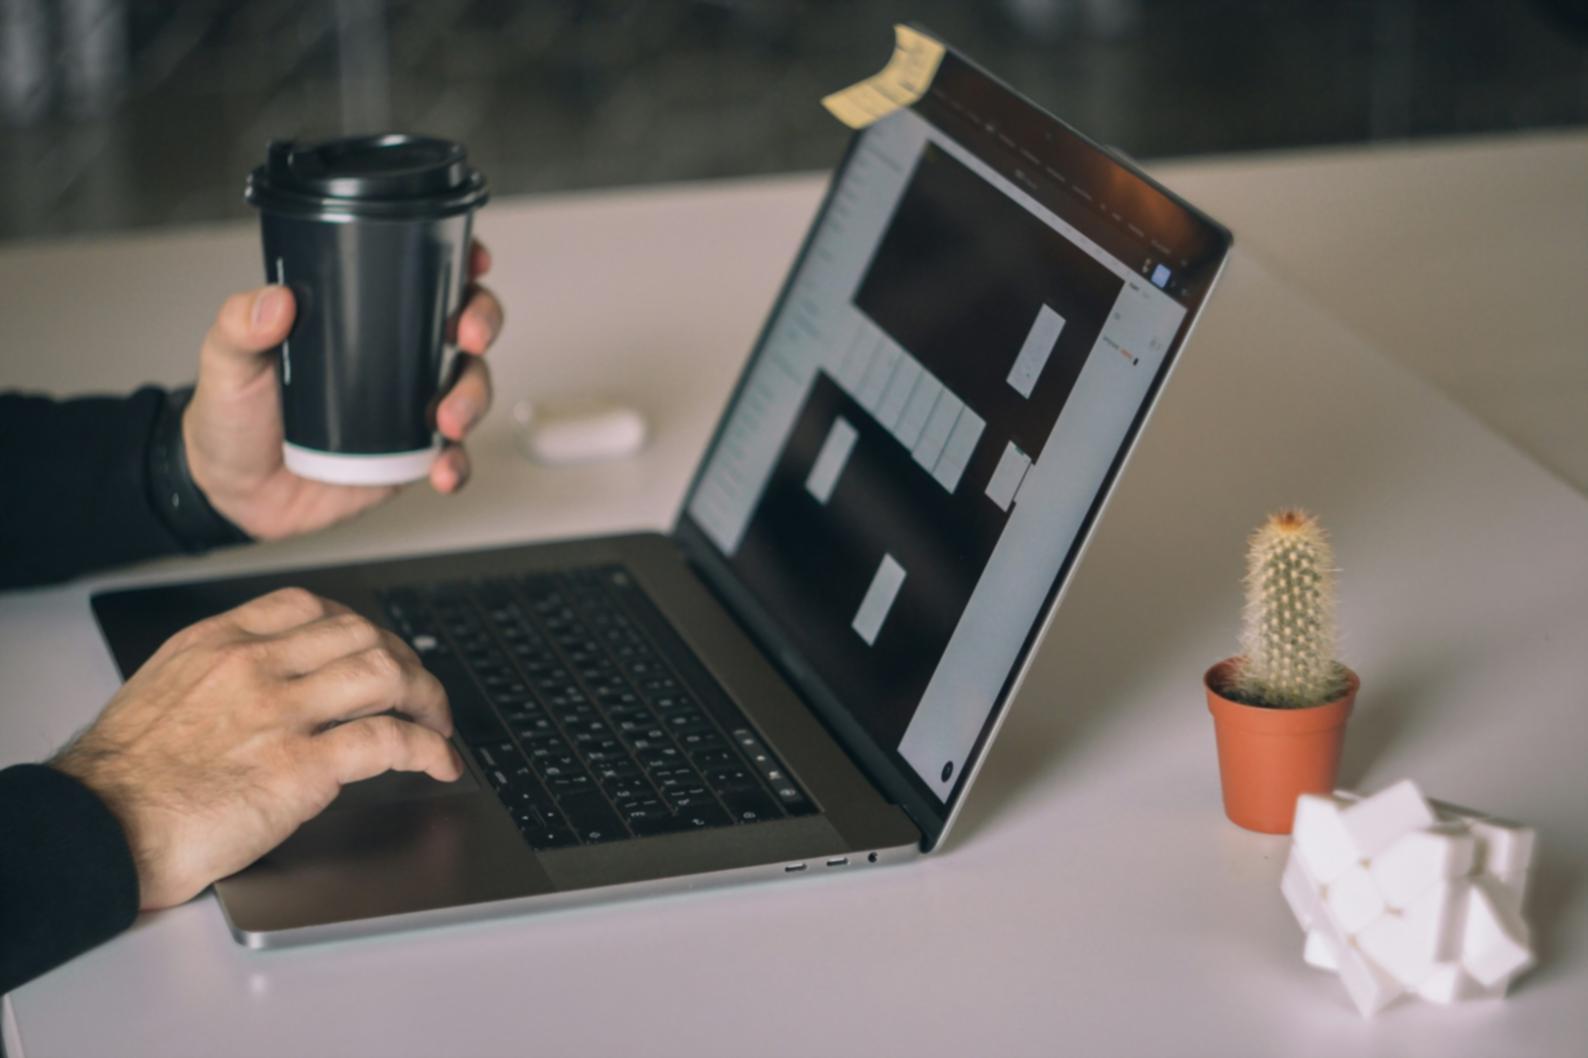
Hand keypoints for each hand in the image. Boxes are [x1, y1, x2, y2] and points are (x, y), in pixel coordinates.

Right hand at [53, 588, 461, 908]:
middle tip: (419, 691)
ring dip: (427, 697)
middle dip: (404, 660)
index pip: (309, 606)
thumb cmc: (121, 781)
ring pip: (386, 674)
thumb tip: (269, 685)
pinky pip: (390, 740)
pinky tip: (439, 762)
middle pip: (361, 634)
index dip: (358, 626)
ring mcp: (282, 713)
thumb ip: (219, 677)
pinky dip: (428, 748)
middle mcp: (255, 666)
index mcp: (218, 643)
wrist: (97, 830)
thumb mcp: (164, 692)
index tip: (375, 647)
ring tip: (438, 723)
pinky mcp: (302, 767)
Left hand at [183, 241, 503, 539]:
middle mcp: (397, 355)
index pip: (420, 276)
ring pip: (471, 386)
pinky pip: (454, 456)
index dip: (458, 262)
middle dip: (482, 322)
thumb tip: (276, 301)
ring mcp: (411, 405)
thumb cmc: (234, 415)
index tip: (472, 260)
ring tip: (447, 421)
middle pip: (464, 324)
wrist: (234, 492)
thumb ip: (239, 326)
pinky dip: (458, 463)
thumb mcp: (226, 361)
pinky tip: (444, 470)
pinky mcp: (414, 456)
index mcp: (360, 317)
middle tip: (467, 336)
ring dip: (473, 398)